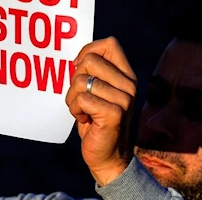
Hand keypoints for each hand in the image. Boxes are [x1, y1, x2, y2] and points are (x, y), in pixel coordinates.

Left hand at [65, 37, 137, 185]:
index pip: (110, 44)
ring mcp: (124, 99)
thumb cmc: (96, 120)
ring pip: (81, 81)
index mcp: (126, 75)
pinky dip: (75, 110)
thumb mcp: (97, 92)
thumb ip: (92, 73)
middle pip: (89, 61)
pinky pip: (81, 99)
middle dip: (75, 79)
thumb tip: (77, 59)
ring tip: (83, 111)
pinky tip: (85, 119)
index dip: (88, 51)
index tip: (79, 68)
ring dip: (72, 98)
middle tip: (81, 97)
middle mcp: (129, 84)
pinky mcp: (114, 113)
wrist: (108, 156)